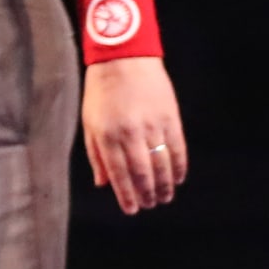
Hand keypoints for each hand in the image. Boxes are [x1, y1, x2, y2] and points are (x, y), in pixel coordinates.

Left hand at [82, 55, 186, 213]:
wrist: (123, 58)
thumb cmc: (101, 91)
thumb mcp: (89, 121)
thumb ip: (95, 154)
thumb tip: (102, 183)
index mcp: (106, 134)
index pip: (119, 173)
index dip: (126, 195)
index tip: (131, 210)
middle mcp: (130, 133)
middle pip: (142, 173)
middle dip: (147, 194)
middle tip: (149, 205)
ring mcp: (152, 125)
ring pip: (162, 164)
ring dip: (164, 185)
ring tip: (164, 197)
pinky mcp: (170, 117)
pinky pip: (177, 149)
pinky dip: (178, 167)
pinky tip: (177, 178)